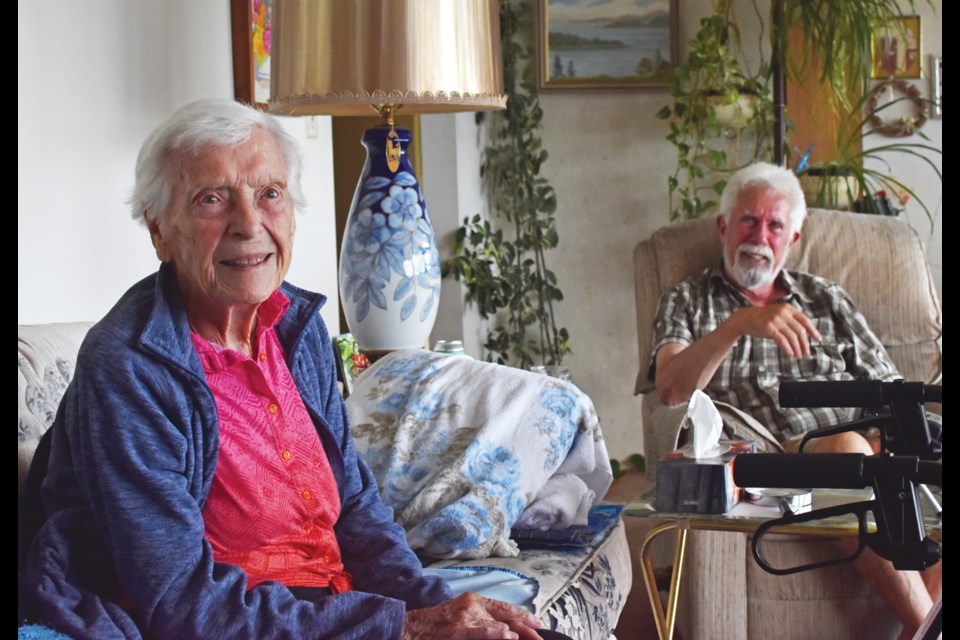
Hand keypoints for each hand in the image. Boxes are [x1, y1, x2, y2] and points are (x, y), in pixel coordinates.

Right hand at [402, 593, 541, 639]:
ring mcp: (467, 616)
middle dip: (525, 622)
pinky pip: (484, 631)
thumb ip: (478, 621)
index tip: (536, 621)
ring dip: (517, 631)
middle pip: (506, 612)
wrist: (410, 628)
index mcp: (472, 600)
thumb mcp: (457, 617)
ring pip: (499, 622)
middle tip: (540, 632)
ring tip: (532, 636)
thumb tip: (502, 630)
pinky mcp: (460, 628)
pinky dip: (498, 634)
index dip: (521, 614)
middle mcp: (472, 604)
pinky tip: (509, 636)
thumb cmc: (432, 626)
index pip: (503, 607)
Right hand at [730, 304, 820, 357]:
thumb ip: (791, 321)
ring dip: (797, 348)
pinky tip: (790, 353)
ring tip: (799, 355)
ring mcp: (775, 320)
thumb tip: (805, 335)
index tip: (818, 340)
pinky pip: (782, 340)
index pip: (805, 320)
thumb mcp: (779, 315)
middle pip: (800, 330)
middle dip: (805, 343)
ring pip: (792, 336)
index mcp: (788, 308)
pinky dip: (788, 348)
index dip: (813, 331)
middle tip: (807, 353)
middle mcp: (783, 312)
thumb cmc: (763, 319)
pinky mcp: (768, 328)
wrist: (744, 318)